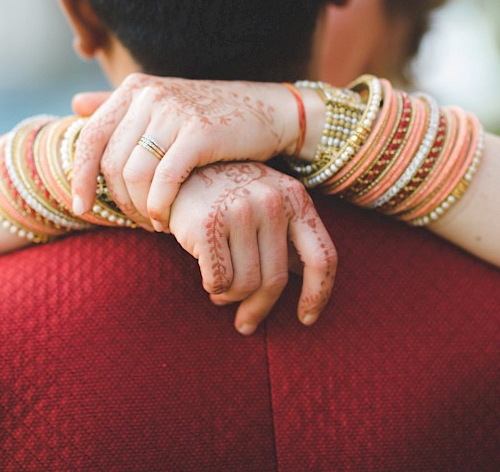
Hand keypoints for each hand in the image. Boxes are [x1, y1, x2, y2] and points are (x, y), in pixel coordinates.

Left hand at [70, 74, 300, 229]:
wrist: (271, 113)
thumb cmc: (214, 115)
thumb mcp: (165, 103)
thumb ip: (119, 105)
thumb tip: (75, 104)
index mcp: (136, 89)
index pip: (91, 138)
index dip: (80, 177)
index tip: (81, 208)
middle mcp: (151, 95)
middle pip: (112, 162)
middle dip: (117, 200)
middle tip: (133, 220)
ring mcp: (175, 113)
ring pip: (134, 174)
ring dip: (139, 207)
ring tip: (152, 222)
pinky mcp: (199, 134)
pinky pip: (163, 180)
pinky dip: (159, 206)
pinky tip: (165, 220)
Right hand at [169, 162, 335, 333]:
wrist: (178, 174)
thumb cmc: (228, 196)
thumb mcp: (267, 203)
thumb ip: (288, 237)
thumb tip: (309, 283)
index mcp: (295, 197)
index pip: (322, 256)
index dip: (318, 293)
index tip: (306, 318)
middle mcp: (272, 201)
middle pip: (276, 280)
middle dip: (259, 309)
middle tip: (245, 324)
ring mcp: (240, 210)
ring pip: (245, 285)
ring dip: (231, 298)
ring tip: (221, 292)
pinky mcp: (208, 224)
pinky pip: (218, 280)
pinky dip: (213, 288)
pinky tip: (207, 279)